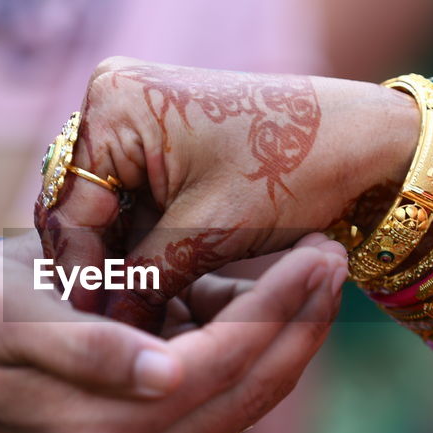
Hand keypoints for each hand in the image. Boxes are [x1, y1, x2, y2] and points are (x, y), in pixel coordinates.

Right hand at [0, 231, 346, 432]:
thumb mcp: (10, 314)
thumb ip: (88, 348)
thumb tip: (168, 374)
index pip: (218, 366)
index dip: (276, 310)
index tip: (320, 252)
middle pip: (242, 397)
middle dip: (297, 325)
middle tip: (334, 258)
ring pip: (234, 410)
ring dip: (278, 346)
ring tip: (308, 277)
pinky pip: (207, 419)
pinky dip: (239, 367)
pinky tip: (259, 315)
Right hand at [36, 57, 418, 327]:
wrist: (360, 137)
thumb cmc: (290, 168)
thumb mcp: (209, 232)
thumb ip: (147, 279)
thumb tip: (106, 333)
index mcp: (114, 103)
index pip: (72, 206)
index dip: (80, 274)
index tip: (88, 331)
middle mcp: (111, 99)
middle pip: (84, 205)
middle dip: (100, 269)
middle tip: (105, 333)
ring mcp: (134, 115)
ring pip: (107, 209)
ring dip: (120, 262)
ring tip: (129, 322)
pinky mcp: (157, 137)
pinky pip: (133, 200)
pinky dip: (143, 244)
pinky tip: (150, 290)